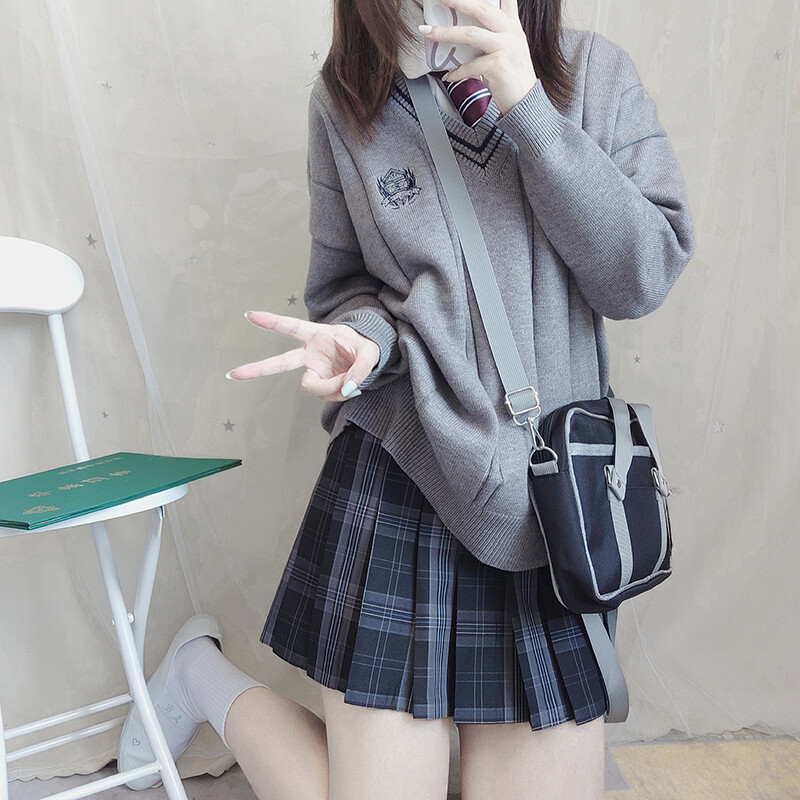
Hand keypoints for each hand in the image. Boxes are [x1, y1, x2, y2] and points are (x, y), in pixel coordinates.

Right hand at [227, 311, 379, 401]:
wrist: (371, 357)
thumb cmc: (368, 346)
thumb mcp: (371, 352)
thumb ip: (361, 369)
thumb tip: (347, 388)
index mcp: (319, 335)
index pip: (292, 327)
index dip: (272, 322)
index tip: (250, 315)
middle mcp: (311, 354)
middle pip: (281, 362)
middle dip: (258, 369)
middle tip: (234, 374)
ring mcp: (315, 370)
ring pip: (312, 387)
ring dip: (332, 389)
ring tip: (351, 382)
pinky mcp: (321, 384)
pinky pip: (326, 395)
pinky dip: (339, 394)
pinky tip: (350, 388)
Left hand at [421, 0, 537, 115]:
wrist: (525, 103)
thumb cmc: (511, 79)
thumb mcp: (507, 51)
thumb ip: (492, 37)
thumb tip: (464, 33)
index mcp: (513, 26)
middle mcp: (511, 33)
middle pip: (482, 8)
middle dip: (458, 0)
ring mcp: (506, 48)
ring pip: (471, 34)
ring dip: (446, 33)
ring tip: (428, 31)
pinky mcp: (499, 66)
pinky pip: (470, 65)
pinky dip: (456, 72)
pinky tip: (448, 76)